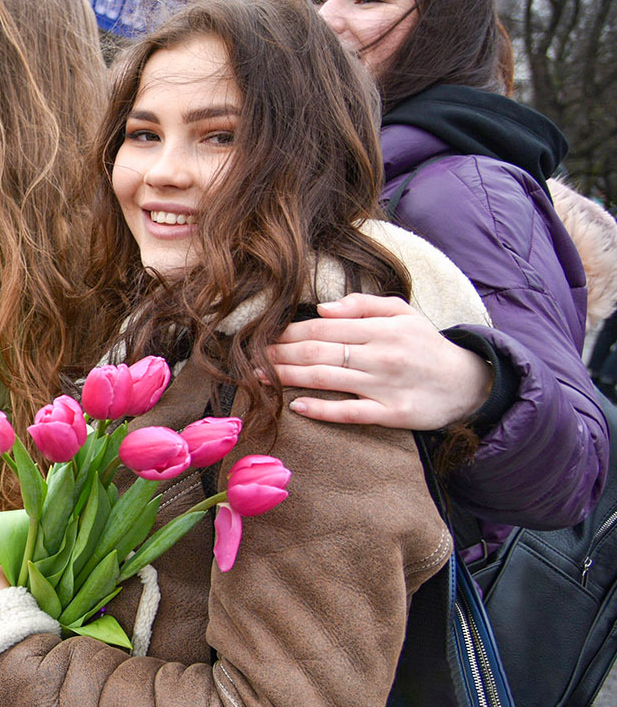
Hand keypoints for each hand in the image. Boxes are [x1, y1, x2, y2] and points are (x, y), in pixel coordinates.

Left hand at [265, 293, 491, 429]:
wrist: (469, 383)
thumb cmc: (426, 345)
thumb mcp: (402, 313)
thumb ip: (363, 305)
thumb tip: (322, 308)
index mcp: (380, 328)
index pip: (323, 327)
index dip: (288, 332)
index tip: (263, 335)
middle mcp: (380, 355)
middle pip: (318, 352)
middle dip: (279, 354)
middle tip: (250, 357)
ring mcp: (385, 386)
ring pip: (327, 380)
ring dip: (288, 378)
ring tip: (260, 378)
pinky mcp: (393, 414)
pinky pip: (351, 413)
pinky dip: (322, 410)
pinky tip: (296, 406)